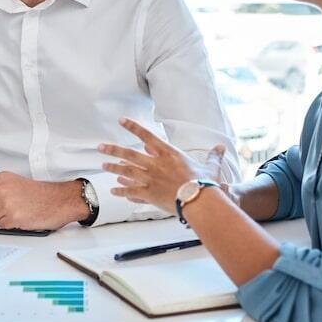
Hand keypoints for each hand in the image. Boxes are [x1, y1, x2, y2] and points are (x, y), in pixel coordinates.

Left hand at [0, 172, 87, 230]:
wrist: (59, 200)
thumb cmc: (39, 194)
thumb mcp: (15, 183)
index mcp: (1, 179)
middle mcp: (1, 189)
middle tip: (4, 212)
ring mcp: (7, 203)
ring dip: (1, 220)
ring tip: (17, 213)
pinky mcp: (13, 217)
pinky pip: (1, 226)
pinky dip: (10, 225)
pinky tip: (21, 218)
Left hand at [98, 118, 227, 213]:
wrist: (199, 201)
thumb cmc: (205, 184)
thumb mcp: (210, 167)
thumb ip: (213, 156)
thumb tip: (221, 148)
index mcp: (168, 153)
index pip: (147, 135)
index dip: (132, 127)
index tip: (121, 121)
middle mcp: (155, 164)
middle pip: (129, 154)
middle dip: (113, 150)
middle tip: (100, 147)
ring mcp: (150, 179)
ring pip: (126, 171)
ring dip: (113, 168)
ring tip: (103, 165)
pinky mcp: (149, 194)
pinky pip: (131, 191)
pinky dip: (121, 190)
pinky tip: (113, 190)